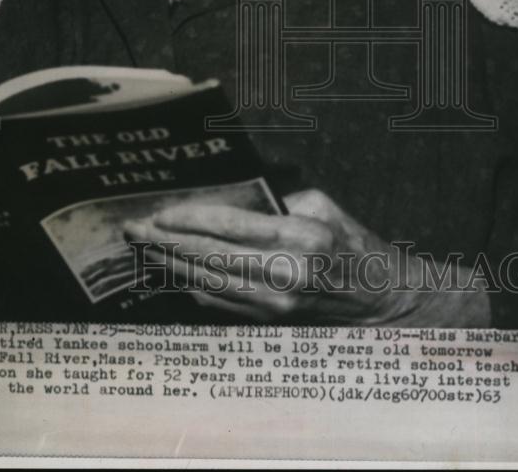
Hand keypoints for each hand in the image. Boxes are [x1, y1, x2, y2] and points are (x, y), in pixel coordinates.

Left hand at [125, 188, 489, 325]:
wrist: (383, 301)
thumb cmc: (354, 245)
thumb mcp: (324, 208)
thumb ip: (278, 201)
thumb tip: (232, 197)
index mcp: (299, 238)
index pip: (230, 226)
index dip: (189, 218)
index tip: (160, 211)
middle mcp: (285, 274)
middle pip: (209, 257)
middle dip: (165, 242)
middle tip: (133, 229)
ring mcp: (275, 304)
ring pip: (207, 283)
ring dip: (169, 266)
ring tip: (142, 249)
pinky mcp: (270, 321)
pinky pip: (219, 303)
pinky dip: (189, 286)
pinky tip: (170, 272)